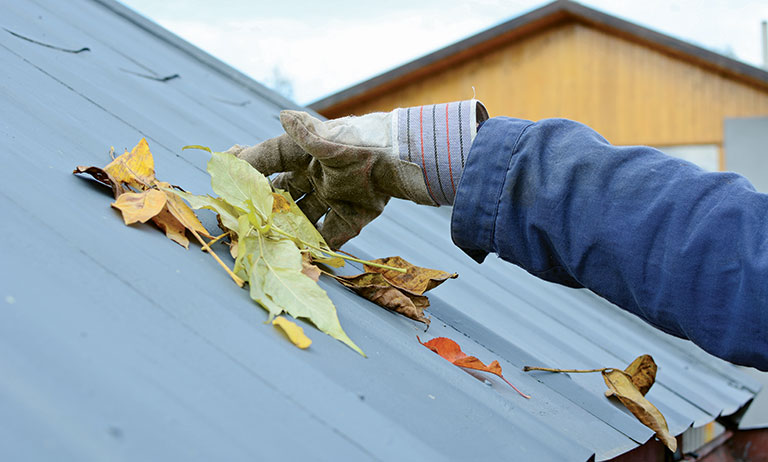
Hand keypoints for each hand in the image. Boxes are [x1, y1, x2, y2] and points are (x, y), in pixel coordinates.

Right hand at [229, 109, 434, 248]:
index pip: (266, 164)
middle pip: (282, 197)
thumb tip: (284, 116)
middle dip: (266, 211)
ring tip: (273, 246)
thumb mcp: (326, 141)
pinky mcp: (351, 217)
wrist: (397, 160)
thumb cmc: (358, 143)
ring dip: (290, 233)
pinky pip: (331, 237)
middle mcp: (314, 177)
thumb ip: (303, 134)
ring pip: (303, 220)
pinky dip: (320, 250)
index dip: (247, 174)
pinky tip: (307, 260)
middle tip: (247, 224)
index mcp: (302, 156)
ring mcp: (332, 199)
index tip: (227, 187)